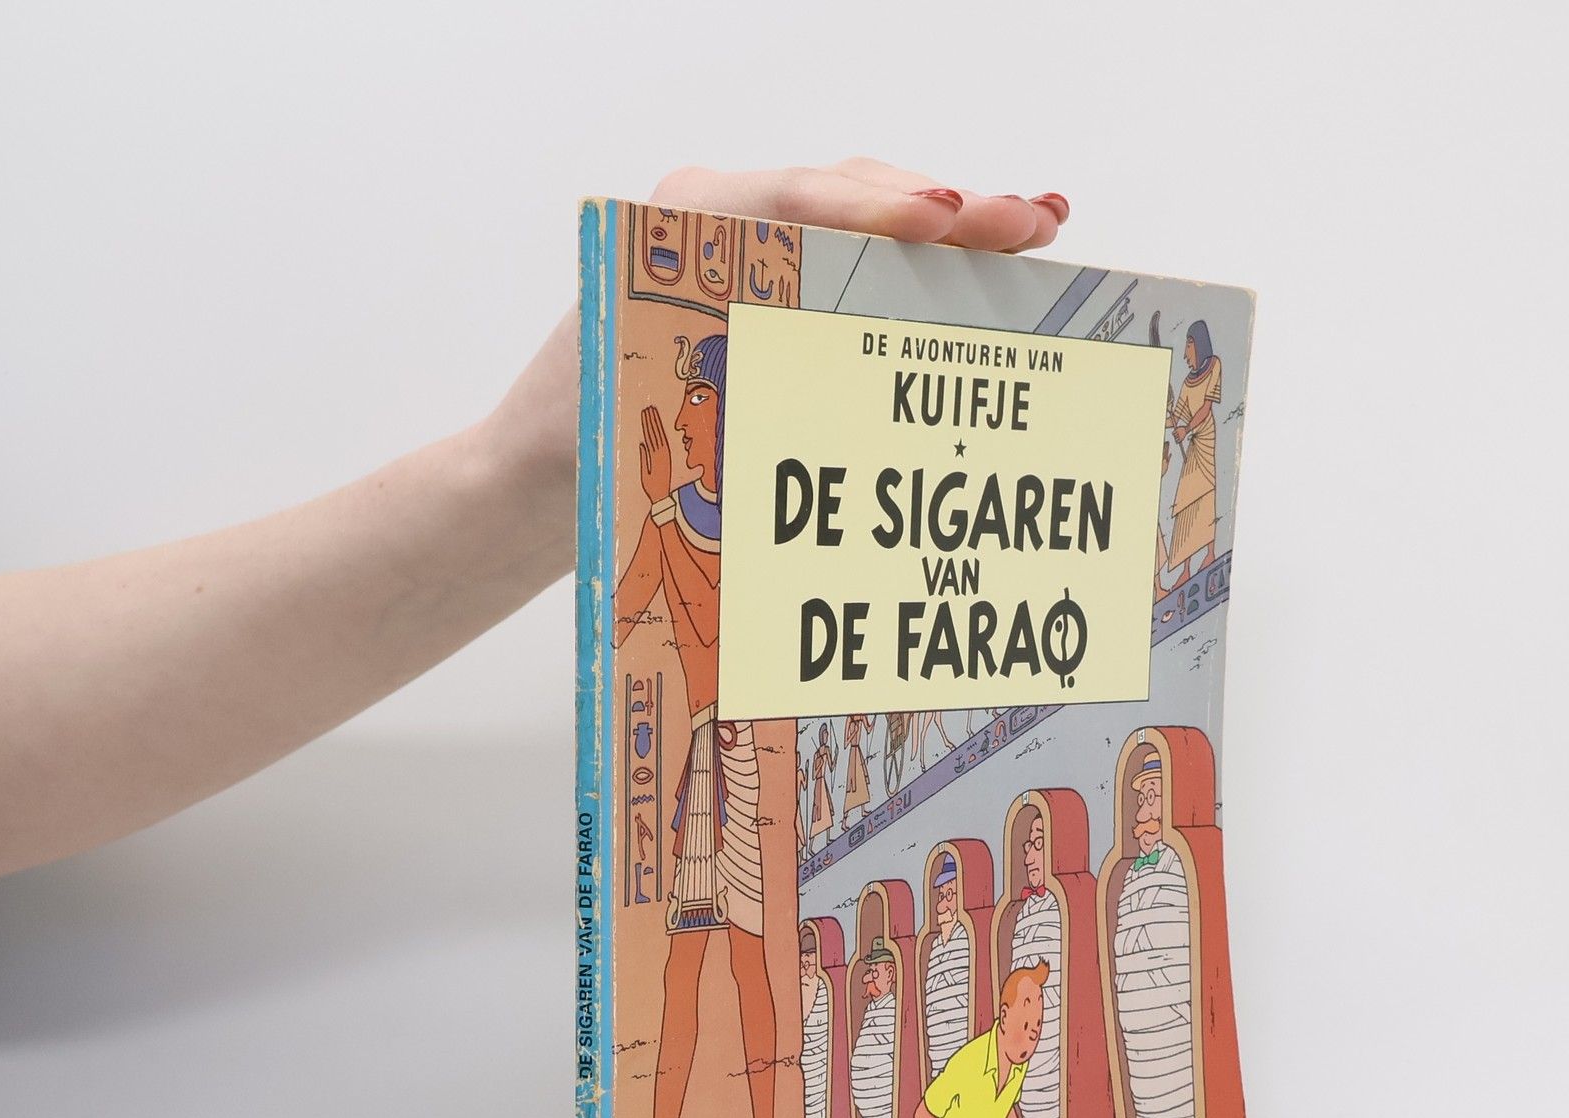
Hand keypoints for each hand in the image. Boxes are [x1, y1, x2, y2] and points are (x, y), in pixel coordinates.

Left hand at [482, 161, 1069, 546]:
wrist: (536, 471)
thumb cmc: (580, 454)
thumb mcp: (640, 423)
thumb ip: (716, 399)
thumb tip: (817, 418)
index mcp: (675, 240)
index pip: (793, 205)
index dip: (875, 210)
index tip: (945, 223)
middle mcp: (711, 223)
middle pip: (846, 195)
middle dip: (943, 210)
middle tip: (1032, 221)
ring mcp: (741, 247)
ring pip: (859, 216)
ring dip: (945, 227)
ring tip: (1032, 231)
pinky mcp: (762, 280)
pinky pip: (849, 250)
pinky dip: (914, 257)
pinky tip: (979, 263)